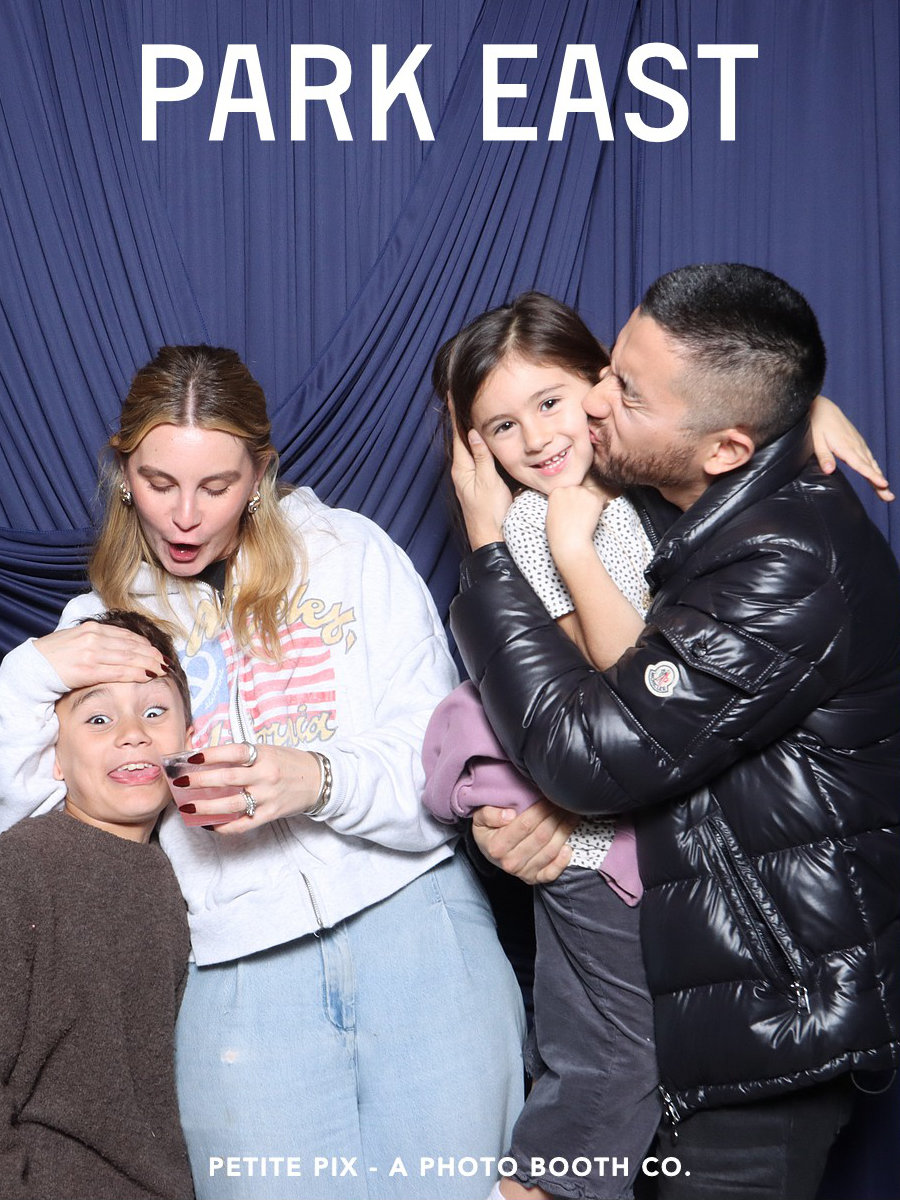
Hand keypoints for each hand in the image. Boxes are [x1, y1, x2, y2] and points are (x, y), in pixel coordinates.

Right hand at [35, 621, 168, 687]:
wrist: (33, 667)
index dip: (144, 644)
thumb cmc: (55, 656)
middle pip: (131, 646)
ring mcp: (91, 653)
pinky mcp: (88, 669)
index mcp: (93, 629)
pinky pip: (118, 671)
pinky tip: (148, 676)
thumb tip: (121, 647)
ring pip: (129, 658)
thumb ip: (98, 641)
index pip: (126, 636)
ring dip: (149, 664)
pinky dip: (136, 673)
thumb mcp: (78, 640)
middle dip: (151, 654)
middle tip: (165, 662)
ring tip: (162, 669)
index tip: (157, 651)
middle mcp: (94, 638)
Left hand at [170, 742, 322, 833]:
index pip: (234, 752)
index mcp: (265, 755)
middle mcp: (266, 775)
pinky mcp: (270, 814)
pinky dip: (224, 827)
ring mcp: (267, 797)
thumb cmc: (289, 763)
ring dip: (205, 807)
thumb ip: (244, 756)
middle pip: (227, 778)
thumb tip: (209, 759)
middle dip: (200, 780)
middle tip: (180, 781)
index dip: (211, 754)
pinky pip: (243, 824)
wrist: (319, 780)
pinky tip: (209, 824)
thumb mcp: (269, 751)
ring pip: (231, 804)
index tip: (191, 756)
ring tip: (187, 807)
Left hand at [448, 398, 512, 547]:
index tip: (452, 393)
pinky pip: (476, 456)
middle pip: (461, 437)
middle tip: (460, 394)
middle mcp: (463, 470)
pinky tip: (482, 438)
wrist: (491, 538)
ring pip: (468, 446)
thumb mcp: (488, 482)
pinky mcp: (478, 482)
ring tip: (469, 408)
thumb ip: (481, 457)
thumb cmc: (490, 513)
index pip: (458, 434)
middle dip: (461, 416)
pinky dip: (477, 442)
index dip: (456, 413)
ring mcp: (470, 477)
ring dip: (469, 427)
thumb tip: (474, 432)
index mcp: (462, 468)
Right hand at [471, 800, 578, 883]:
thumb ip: (489, 814)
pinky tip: (568, 847)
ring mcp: (523, 872)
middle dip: (555, 816)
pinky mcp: (533, 879)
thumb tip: (509, 816)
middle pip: (541, 836)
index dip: (541, 809)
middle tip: (563, 803)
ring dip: (564, 831)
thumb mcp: (480, 817)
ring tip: (570, 815)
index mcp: (497, 846)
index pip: (526, 824)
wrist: (488, 850)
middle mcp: (510, 862)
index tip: (549, 797)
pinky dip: (562, 861)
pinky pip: (551, 873)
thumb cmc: (488, 830)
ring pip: (550, 851)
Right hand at [545, 481, 608, 566]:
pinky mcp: (594, 497)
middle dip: (582, 501)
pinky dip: (601, 507)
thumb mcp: (552, 513)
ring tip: (586, 518)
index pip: (569, 491)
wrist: (569, 542)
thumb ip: (560, 503)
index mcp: (557, 491)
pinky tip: (594, 517)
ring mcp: (582, 491)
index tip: (572, 512)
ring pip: (592, 494)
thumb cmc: (559, 534)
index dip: (572, 502)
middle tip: (581, 516)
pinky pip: (602, 498)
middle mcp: (569, 488)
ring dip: (592, 503)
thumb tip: (570, 501)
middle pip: (580, 490)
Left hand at [810, 395, 893, 500]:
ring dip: (878, 477)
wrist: (821, 406)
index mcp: (846, 447)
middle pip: (870, 467)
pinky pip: (868, 456)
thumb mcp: (815, 441)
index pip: (861, 465)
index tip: (884, 485)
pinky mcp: (856, 441)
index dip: (872, 476)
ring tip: (886, 491)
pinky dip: (874, 466)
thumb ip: (823, 456)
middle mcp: (855, 445)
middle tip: (889, 497)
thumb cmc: (816, 424)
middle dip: (880, 483)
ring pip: (871, 462)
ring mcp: (857, 443)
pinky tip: (876, 473)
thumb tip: (830, 471)